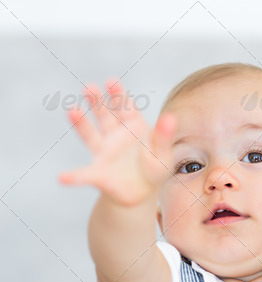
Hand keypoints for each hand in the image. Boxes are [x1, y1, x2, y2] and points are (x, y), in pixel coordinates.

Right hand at [59, 80, 176, 206]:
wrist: (143, 192)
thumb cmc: (155, 169)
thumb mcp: (163, 154)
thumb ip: (164, 137)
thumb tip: (171, 117)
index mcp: (134, 128)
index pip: (125, 107)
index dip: (118, 94)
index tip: (111, 81)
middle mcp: (116, 135)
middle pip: (105, 116)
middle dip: (97, 102)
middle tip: (89, 87)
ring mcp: (104, 152)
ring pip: (91, 135)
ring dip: (81, 123)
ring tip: (71, 110)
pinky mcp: (98, 173)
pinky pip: (84, 175)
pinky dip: (74, 177)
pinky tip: (62, 178)